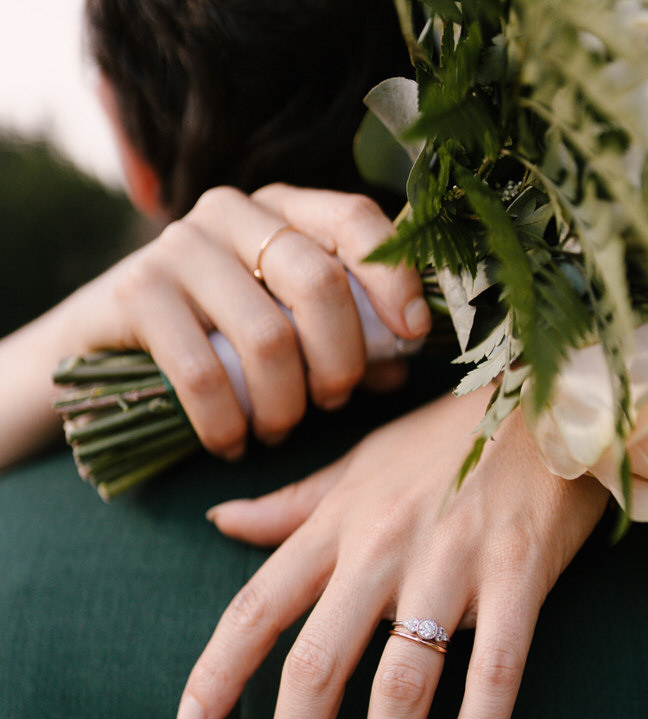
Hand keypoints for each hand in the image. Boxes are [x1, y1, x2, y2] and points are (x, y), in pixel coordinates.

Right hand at [79, 184, 428, 457]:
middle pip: (318, 284)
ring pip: (268, 339)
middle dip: (339, 363)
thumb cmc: (213, 340)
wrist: (99, 347)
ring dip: (284, 406)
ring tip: (277, 430)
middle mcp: (230, 213)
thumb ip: (344, 338)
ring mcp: (178, 247)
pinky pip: (205, 376)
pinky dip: (227, 426)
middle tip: (330, 402)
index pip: (356, 220)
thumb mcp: (283, 328)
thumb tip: (401, 366)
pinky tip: (231, 443)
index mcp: (279, 210)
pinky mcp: (135, 293)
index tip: (412, 336)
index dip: (396, 279)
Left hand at [176, 387, 607, 718]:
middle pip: (320, 661)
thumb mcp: (360, 463)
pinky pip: (495, 672)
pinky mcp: (518, 578)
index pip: (257, 606)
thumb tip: (221, 522)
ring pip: (402, 682)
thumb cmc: (448, 439)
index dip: (218, 670)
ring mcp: (452, 565)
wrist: (552, 398)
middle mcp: (383, 548)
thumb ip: (292, 506)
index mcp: (339, 524)